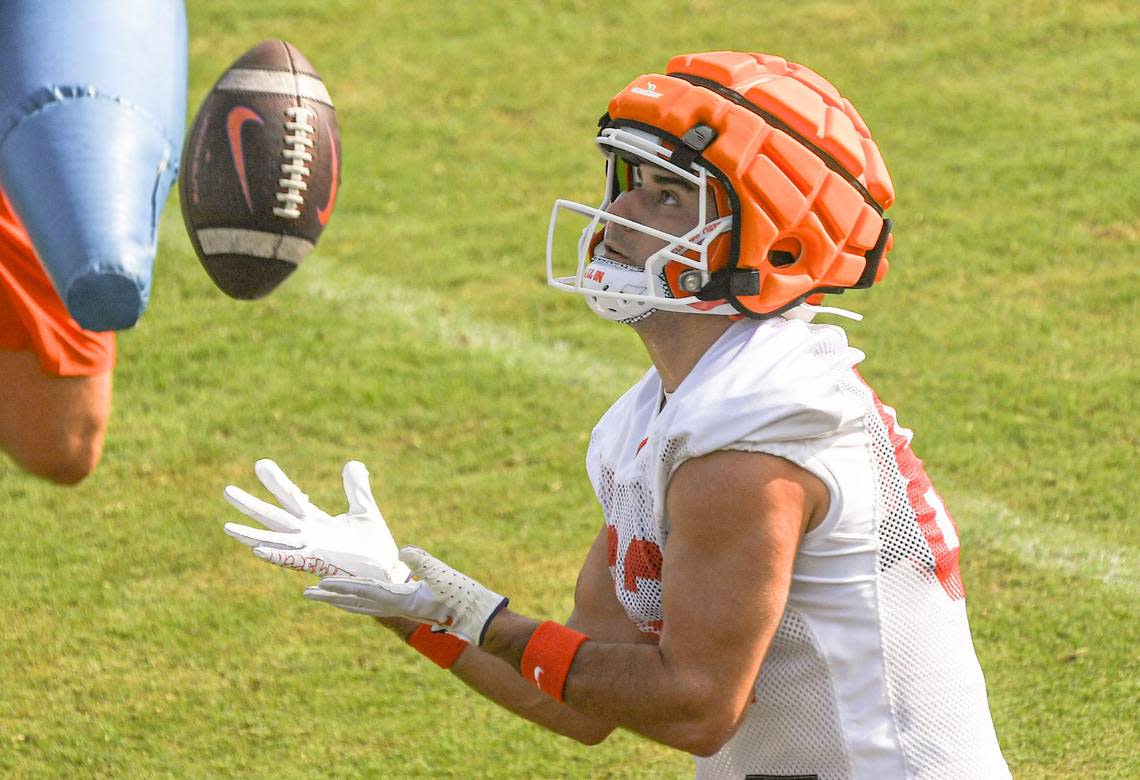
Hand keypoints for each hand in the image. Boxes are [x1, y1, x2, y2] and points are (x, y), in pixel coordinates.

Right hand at [223, 459, 410, 581]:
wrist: (387, 570)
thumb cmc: (374, 545)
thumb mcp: (364, 509)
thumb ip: (356, 488)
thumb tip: (352, 462)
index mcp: (316, 523)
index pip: (292, 498)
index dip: (277, 482)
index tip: (260, 463)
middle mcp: (308, 537)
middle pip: (274, 517)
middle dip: (251, 505)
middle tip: (227, 489)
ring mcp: (311, 551)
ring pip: (275, 541)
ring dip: (251, 536)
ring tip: (227, 527)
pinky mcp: (320, 564)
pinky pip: (293, 560)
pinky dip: (276, 555)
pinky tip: (257, 550)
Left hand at [303, 546, 507, 644]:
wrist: (480, 619)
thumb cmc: (464, 597)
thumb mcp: (445, 575)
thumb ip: (425, 562)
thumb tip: (404, 550)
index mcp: (401, 600)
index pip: (365, 592)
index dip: (342, 587)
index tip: (320, 584)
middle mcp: (396, 607)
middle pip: (356, 603)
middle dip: (331, 598)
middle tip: (306, 593)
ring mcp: (401, 609)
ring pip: (363, 606)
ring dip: (341, 601)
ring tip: (323, 597)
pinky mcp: (408, 607)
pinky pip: (376, 606)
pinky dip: (359, 602)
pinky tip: (355, 600)